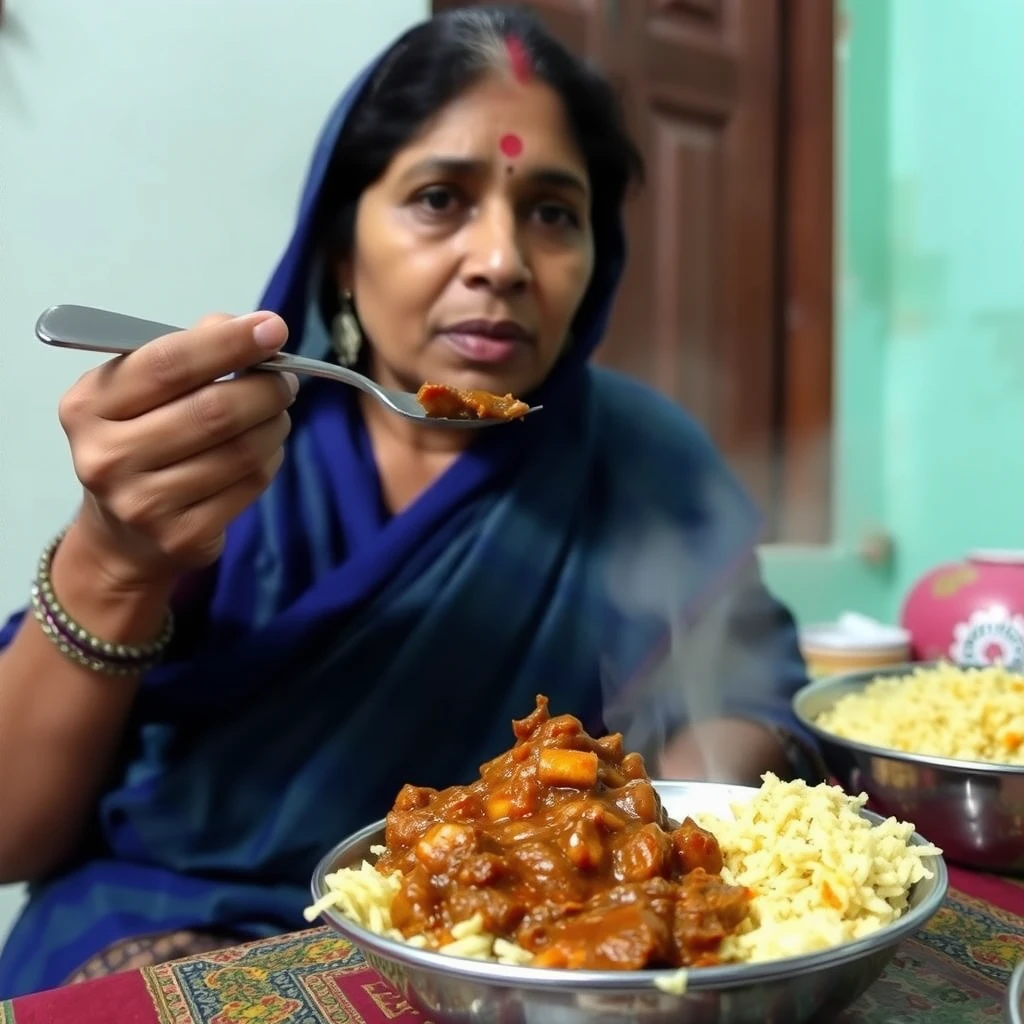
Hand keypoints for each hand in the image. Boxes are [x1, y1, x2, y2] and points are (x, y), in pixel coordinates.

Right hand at [57, 311, 296, 588]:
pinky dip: (270, 458)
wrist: (122, 536)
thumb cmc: (139, 442)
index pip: (168, 364)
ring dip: (274, 424)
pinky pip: (250, 484)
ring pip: (240, 451)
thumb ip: (185, 351)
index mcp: (89, 406)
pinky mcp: (183, 536)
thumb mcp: (138, 391)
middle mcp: (108, 457)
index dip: (227, 343)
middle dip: (265, 388)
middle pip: (213, 411)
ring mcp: (144, 504)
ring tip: (277, 412)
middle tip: (285, 379)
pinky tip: (265, 448)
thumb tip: (245, 326)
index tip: (273, 328)